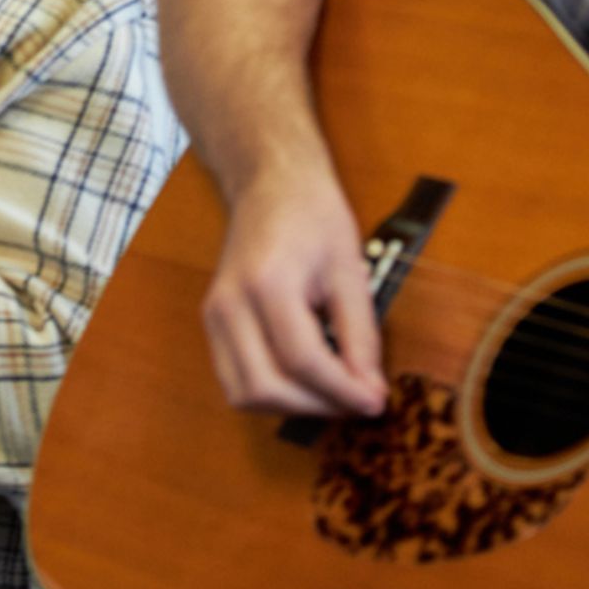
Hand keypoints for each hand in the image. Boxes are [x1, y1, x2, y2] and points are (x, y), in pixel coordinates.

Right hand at [202, 165, 387, 418]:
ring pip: (244, 393)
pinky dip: (271, 392)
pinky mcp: (212, 324)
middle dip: (316, 405)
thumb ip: (360, 334)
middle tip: (356, 401)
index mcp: (267, 282)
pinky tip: (304, 379)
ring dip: (291, 406)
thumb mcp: (349, 268)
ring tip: (331, 392)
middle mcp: (230, 304)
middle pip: (266, 386)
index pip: (303, 360)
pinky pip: (235, 379)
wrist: (271, 183)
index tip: (375, 402)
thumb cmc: (312, 215)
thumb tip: (370, 390)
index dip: (342, 391)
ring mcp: (214, 315)